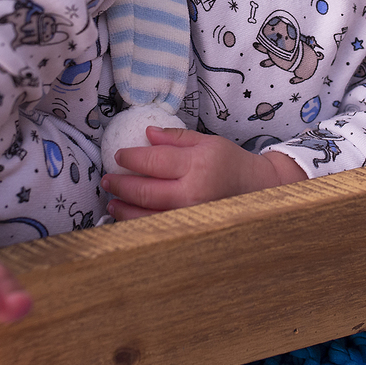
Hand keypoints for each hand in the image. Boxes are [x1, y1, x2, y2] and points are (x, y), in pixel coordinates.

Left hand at [101, 126, 306, 219]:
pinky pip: (158, 231)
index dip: (132, 158)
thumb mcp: (207, 141)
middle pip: (146, 191)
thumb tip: (146, 133)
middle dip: (121, 185)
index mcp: (198, 165)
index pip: (155, 161)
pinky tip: (129, 218)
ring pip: (148, 217)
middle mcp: (194, 193)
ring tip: (112, 201)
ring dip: (124, 209)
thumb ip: (175, 137)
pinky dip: (139, 225)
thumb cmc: (231, 163)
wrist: (258, 190)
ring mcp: (192, 217)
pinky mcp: (191, 231)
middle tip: (107, 179)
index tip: (119, 155)